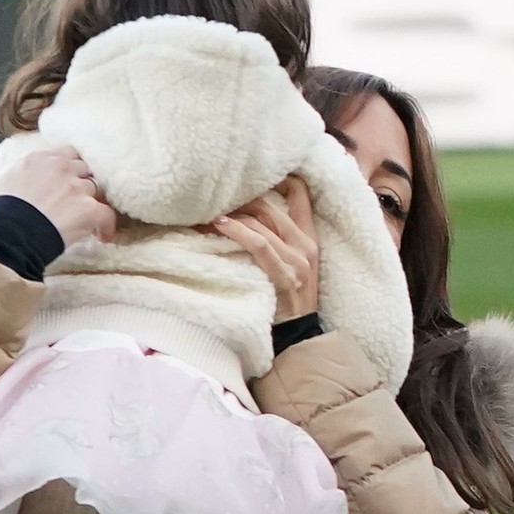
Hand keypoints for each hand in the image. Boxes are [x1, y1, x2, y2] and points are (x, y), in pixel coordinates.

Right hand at [1, 142, 115, 250]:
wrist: (5, 233)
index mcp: (38, 159)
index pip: (67, 154)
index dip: (71, 169)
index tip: (69, 181)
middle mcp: (60, 168)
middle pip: (85, 171)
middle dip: (83, 185)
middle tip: (79, 202)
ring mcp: (76, 187)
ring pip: (96, 191)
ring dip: (92, 205)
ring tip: (88, 221)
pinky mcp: (89, 208)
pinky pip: (108, 214)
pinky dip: (106, 226)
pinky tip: (101, 237)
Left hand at [209, 177, 317, 327]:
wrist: (296, 336)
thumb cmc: (283, 298)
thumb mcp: (288, 263)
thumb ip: (274, 238)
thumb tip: (237, 211)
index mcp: (310, 238)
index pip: (300, 192)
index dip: (275, 178)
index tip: (245, 179)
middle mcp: (306, 245)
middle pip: (270, 204)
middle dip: (237, 198)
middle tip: (211, 199)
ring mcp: (297, 261)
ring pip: (261, 221)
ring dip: (229, 214)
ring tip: (204, 213)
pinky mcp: (284, 276)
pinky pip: (259, 244)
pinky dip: (237, 231)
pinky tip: (218, 225)